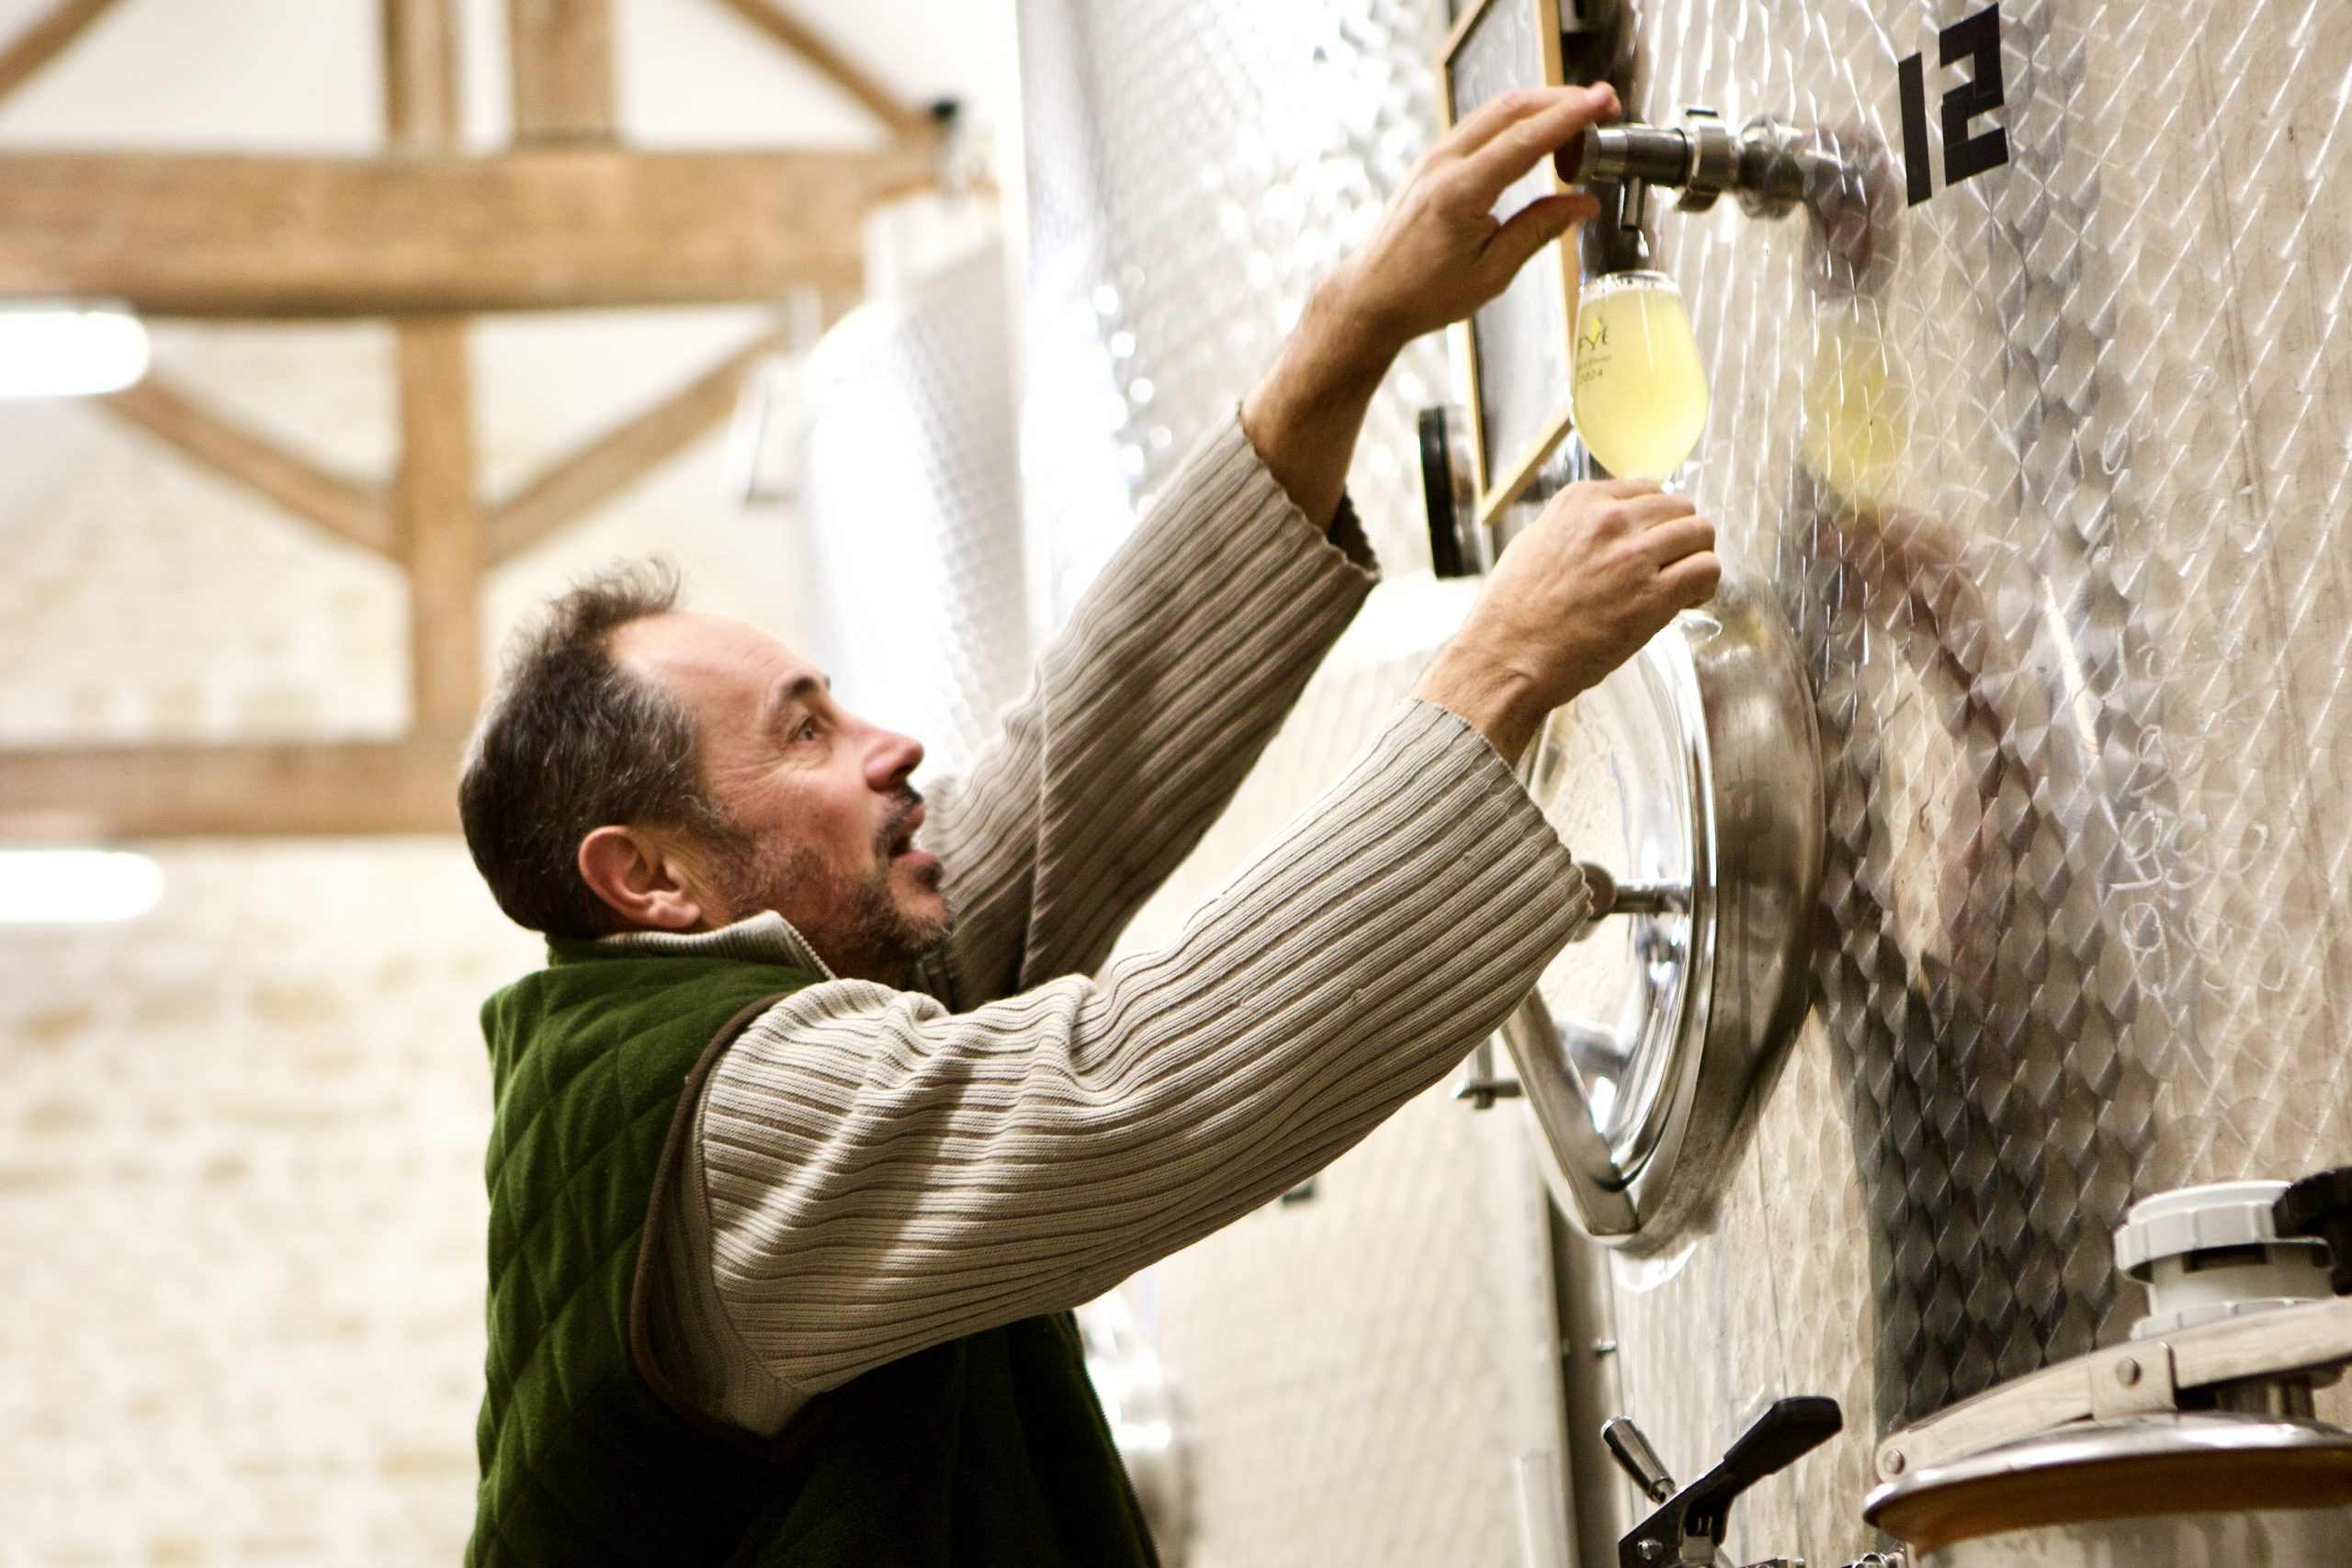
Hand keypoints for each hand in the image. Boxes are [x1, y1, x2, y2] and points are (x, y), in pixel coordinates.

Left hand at [1321, 83, 1619, 358]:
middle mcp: (1442, 165)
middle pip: (1512, 109)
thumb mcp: (1492, 272)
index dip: (1570, 117)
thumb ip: (1539, 231)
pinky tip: (1540, 131)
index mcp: (1458, 193)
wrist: (1370, 297)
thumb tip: (1582, 205)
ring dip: (1541, 105)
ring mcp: (1434, 158)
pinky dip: (1517, 119)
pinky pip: (1481, 125)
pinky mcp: (1432, 162)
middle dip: (1563, 100)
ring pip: (1496, 111)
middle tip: (1604, 106)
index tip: (1602, 104)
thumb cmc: (1421, 294)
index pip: (1525, 139)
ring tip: (1581, 117)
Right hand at [1415, 480, 1719, 763]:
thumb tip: (1605, 527)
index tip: (1652, 542)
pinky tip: (1688, 601)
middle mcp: (1610, 519)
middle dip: (1681, 536)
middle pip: (1679, 507)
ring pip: (1700, 533)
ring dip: (1697, 557)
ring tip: (1684, 584)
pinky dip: (1705, 585)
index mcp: (1580, 501)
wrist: (1506, 655)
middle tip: (1672, 565)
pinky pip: (1706, 570)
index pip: (1646, 489)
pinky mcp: (1652, 595)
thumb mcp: (1534, 542)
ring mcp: (1633, 555)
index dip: (1655, 519)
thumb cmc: (1513, 611)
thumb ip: (1575, 526)